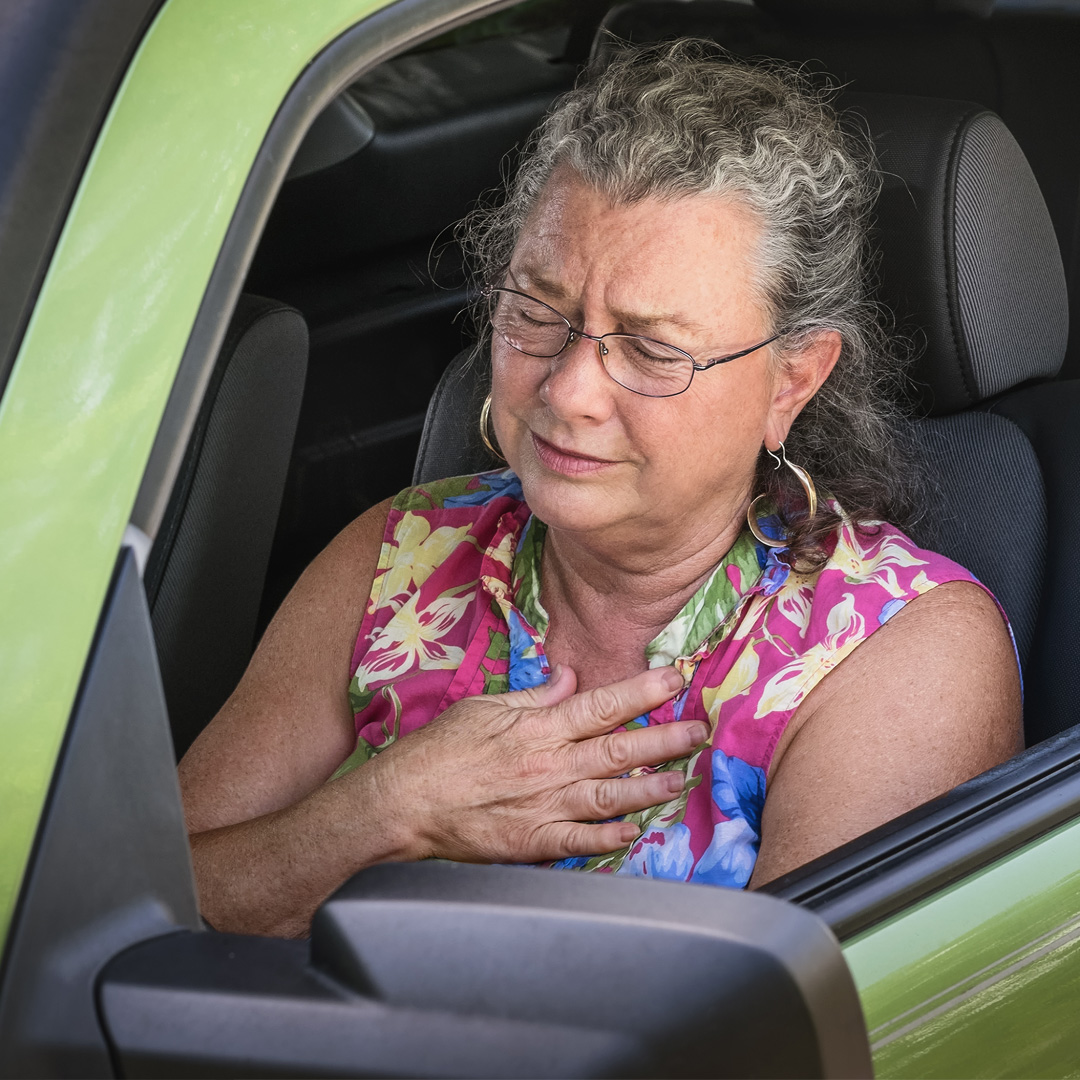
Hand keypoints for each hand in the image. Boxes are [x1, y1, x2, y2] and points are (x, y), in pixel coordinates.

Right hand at [356, 664, 707, 864]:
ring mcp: (542, 806)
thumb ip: (533, 694)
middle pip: (618, 750)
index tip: (676, 680)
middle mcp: (548, 766)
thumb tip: (570, 677)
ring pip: (610, 796)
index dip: (643, 692)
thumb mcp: (484, 707)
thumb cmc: (438, 752)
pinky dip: (611, 839)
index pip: (601, 705)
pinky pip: (580, 842)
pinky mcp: (532, 842)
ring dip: (651, 788)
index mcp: (536, 727)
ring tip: (682, 780)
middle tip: (699, 732)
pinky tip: (637, 833)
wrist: (402, 804)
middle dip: (665, 740)